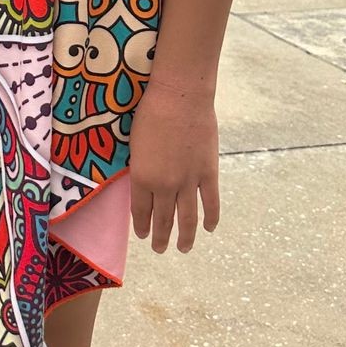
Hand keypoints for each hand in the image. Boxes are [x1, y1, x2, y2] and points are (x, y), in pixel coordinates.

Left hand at [127, 78, 220, 253]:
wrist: (179, 97)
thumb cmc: (149, 113)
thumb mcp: (134, 144)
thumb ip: (140, 168)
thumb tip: (144, 184)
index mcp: (141, 177)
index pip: (140, 211)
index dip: (142, 225)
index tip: (143, 235)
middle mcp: (164, 185)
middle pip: (163, 219)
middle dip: (160, 238)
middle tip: (159, 249)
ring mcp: (189, 181)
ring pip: (187, 218)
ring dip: (184, 237)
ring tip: (182, 249)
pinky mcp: (208, 172)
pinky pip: (211, 202)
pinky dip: (211, 218)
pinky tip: (209, 228)